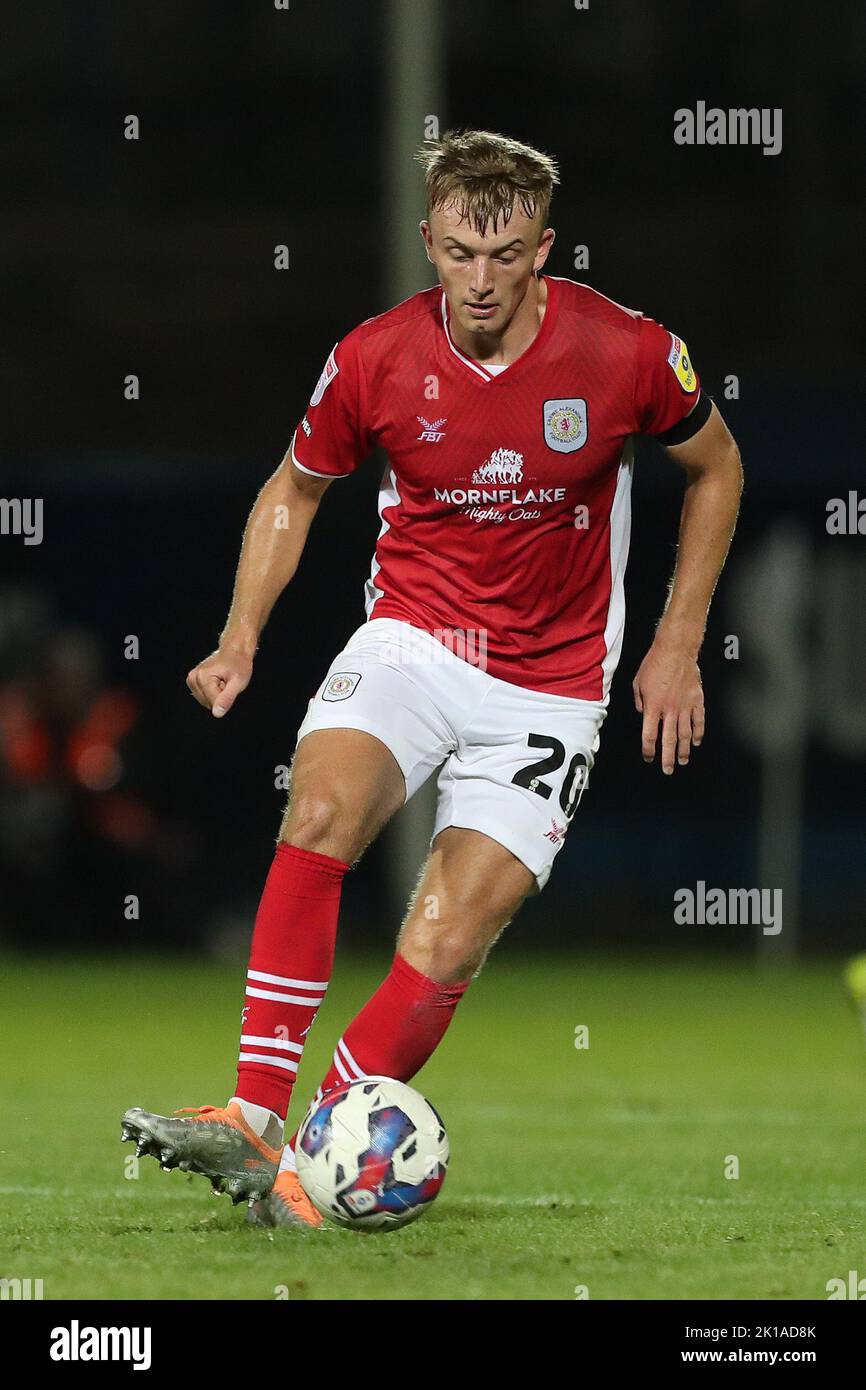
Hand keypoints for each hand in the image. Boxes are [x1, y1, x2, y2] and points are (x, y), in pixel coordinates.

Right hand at [186, 645, 252, 717]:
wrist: (234, 650)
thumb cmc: (238, 663)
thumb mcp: (238, 682)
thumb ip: (227, 698)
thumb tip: (217, 714)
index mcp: (202, 677)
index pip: (214, 703)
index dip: (226, 697)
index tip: (229, 684)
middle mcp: (193, 678)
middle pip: (209, 703)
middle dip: (220, 696)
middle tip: (227, 682)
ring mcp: (191, 679)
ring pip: (206, 701)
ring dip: (217, 694)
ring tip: (223, 681)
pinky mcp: (192, 681)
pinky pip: (204, 696)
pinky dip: (212, 692)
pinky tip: (218, 681)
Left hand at [632, 637, 704, 773]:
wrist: (676, 650)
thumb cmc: (655, 664)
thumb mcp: (638, 683)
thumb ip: (639, 701)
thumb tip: (643, 714)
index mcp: (653, 706)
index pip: (650, 735)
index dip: (648, 749)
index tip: (648, 757)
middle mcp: (670, 709)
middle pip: (669, 740)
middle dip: (667, 757)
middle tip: (668, 769)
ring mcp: (685, 706)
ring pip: (685, 734)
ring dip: (684, 749)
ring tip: (683, 760)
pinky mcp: (697, 700)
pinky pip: (699, 721)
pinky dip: (698, 733)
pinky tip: (696, 742)